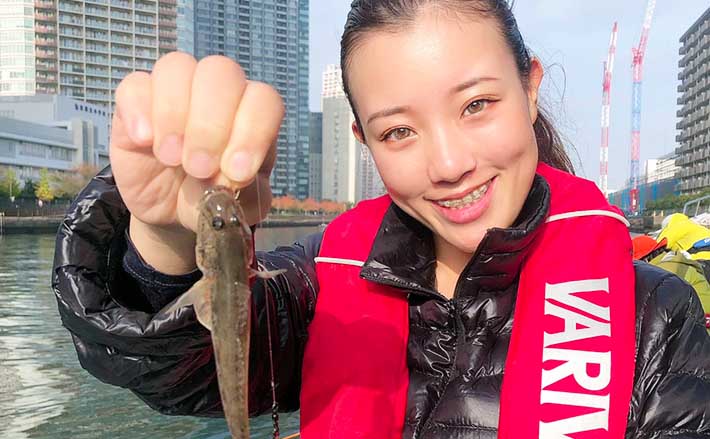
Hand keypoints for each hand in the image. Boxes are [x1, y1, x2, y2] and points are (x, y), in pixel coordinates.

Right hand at [110, 51, 283, 234]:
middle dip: (211, 124)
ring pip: (177, 66)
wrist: (170, 211)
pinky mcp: (136, 101)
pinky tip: (144, 141)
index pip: (263, 100)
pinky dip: (139, 110)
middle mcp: (218, 93)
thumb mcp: (239, 208)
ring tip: (170, 158)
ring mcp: (175, 91)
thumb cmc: (213, 198)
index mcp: (252, 114)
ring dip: (174, 114)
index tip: (238, 172)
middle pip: (221, 72)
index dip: (254, 132)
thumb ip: (245, 193)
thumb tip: (229, 177)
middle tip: (199, 168)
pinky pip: (134, 84)